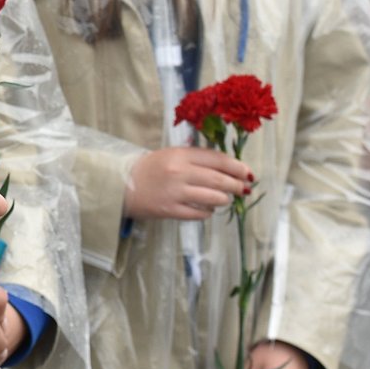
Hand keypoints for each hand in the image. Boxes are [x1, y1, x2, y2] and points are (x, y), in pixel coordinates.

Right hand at [123, 146, 249, 220]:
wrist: (121, 184)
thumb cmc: (150, 168)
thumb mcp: (172, 155)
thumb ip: (197, 158)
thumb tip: (229, 168)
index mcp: (180, 155)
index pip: (217, 159)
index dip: (237, 167)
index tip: (248, 173)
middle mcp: (179, 172)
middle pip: (219, 180)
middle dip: (236, 185)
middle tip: (244, 189)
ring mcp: (175, 193)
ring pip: (214, 198)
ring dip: (224, 199)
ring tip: (223, 198)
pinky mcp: (171, 210)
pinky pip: (201, 213)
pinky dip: (209, 212)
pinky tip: (207, 208)